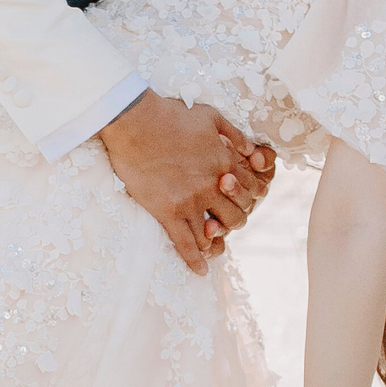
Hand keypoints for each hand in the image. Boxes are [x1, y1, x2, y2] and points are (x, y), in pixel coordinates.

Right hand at [97, 90, 274, 273]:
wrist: (135, 122)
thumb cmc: (170, 114)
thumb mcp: (210, 116)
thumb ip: (234, 133)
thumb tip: (250, 148)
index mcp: (224, 162)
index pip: (250, 189)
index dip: (250, 197)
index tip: (242, 200)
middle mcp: (212, 185)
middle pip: (237, 215)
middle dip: (235, 219)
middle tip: (225, 219)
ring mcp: (190, 201)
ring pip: (214, 232)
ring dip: (216, 239)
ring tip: (212, 242)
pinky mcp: (167, 212)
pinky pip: (185, 243)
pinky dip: (194, 260)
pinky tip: (199, 271)